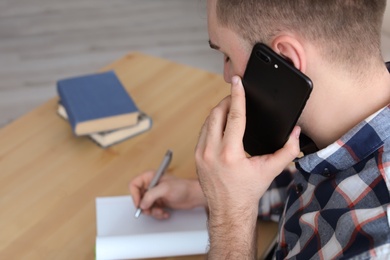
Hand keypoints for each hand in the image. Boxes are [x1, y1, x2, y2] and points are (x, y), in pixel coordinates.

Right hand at [129, 171, 205, 218]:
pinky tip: (165, 213)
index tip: (140, 203)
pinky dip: (158, 214)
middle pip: (138, 198)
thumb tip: (142, 204)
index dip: (135, 195)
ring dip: (152, 212)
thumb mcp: (165, 189)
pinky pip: (152, 211)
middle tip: (150, 210)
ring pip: (145, 206)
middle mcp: (151, 185)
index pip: (134, 185)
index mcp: (150, 177)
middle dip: (145, 206)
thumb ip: (151, 195)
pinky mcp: (160, 202)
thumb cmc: (183, 187)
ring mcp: (155, 194)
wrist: (194, 196)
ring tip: (161, 211)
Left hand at [195, 76, 300, 257]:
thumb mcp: (271, 170)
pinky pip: (203, 132)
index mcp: (230, 154)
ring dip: (218, 112)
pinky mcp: (196, 157)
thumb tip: (296, 132)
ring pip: (207, 121)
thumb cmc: (248, 191)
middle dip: (227, 102)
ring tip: (230, 109)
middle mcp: (212, 152)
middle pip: (216, 113)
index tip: (237, 82)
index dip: (238, 95)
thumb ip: (288, 150)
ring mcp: (201, 154)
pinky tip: (221, 124)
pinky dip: (212, 124)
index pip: (234, 115)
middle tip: (237, 98)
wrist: (229, 210)